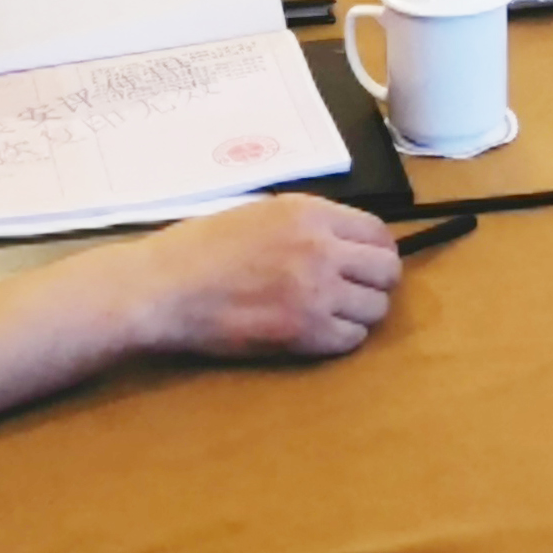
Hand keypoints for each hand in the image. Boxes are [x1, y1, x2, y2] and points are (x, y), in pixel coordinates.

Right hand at [123, 196, 400, 357]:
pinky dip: (340, 338)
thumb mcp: (262, 213)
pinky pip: (351, 340)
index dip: (377, 251)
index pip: (378, 233)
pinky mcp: (303, 333)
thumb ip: (308, 224)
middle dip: (375, 283)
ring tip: (331, 313)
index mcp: (311, 213)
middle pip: (387, 272)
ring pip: (375, 309)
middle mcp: (322, 249)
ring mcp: (316, 293)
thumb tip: (344, 242)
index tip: (365, 264)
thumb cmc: (201, 248)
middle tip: (353, 291)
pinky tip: (317, 332)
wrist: (165, 288)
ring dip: (359, 313)